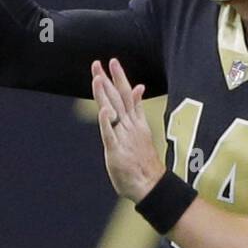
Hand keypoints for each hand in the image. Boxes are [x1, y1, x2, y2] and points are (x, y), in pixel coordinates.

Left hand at [93, 58, 163, 201]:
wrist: (150, 185)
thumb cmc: (142, 160)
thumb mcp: (141, 130)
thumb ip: (137, 109)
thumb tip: (138, 87)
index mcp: (136, 122)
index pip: (126, 95)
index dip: (119, 78)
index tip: (112, 62)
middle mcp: (130, 126)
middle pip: (118, 99)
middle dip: (107, 80)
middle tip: (98, 63)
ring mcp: (124, 138)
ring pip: (113, 112)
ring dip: (105, 95)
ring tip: (97, 78)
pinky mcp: (116, 151)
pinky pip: (110, 134)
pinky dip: (106, 122)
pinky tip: (102, 110)